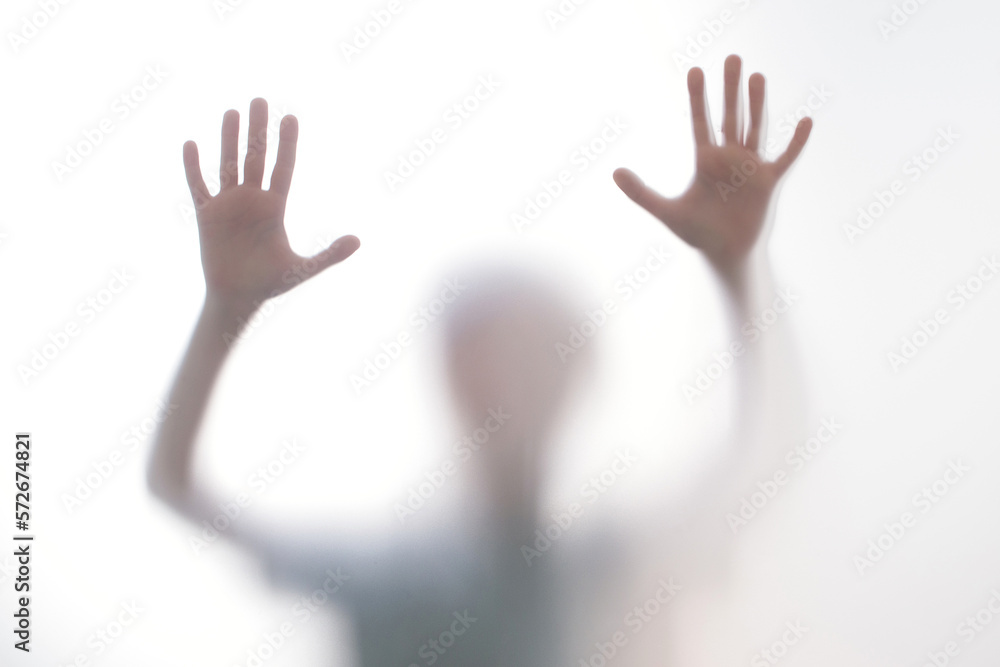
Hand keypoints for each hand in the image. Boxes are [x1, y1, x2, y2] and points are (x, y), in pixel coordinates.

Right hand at [183, 98, 358, 312]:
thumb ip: (330, 255)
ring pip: (228, 164)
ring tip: (232, 111)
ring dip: (229, 139)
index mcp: (275, 208)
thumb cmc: (270, 284)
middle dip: (258, 129)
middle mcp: (252, 200)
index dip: (287, 143)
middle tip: (260, 100)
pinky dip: (193, 167)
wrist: (238, 298)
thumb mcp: (303, 269)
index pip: (283, 168)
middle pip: (256, 157)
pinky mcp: (207, 215)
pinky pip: (199, 186)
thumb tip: (358, 241)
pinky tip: (191, 144)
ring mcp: (228, 205)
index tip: (291, 117)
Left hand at [614, 55, 811, 267]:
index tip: (695, 70)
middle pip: (729, 115)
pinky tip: (805, 121)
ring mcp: (749, 167)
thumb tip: (614, 173)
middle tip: (732, 57)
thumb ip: (640, 193)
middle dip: (730, 88)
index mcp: (705, 161)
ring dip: (756, 103)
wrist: (723, 254)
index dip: (698, 97)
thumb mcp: (666, 211)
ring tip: (758, 76)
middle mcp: (728, 158)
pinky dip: (795, 142)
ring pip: (754, 127)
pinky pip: (785, 158)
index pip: (700, 121)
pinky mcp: (767, 182)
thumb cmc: (696, 233)